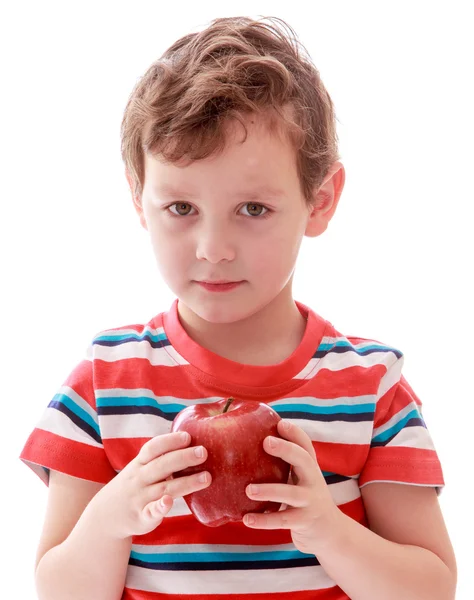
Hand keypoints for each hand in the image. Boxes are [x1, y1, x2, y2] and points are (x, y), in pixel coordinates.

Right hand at [90, 432, 211, 538]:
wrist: (106, 516)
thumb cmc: (135, 485)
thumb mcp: (141, 468)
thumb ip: (162, 457)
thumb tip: (193, 442)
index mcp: (140, 463)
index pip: (153, 448)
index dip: (170, 441)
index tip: (188, 436)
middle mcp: (139, 478)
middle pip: (162, 465)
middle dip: (183, 457)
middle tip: (203, 452)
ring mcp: (140, 498)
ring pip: (164, 488)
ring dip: (186, 482)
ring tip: (206, 478)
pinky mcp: (142, 518)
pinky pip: (150, 512)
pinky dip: (160, 507)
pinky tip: (168, 502)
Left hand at [243, 420, 340, 554]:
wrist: (331, 532)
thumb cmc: (305, 499)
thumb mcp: (300, 479)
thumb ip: (284, 466)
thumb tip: (247, 448)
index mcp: (309, 467)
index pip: (305, 445)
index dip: (294, 433)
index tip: (280, 423)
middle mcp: (313, 480)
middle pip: (304, 459)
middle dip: (286, 449)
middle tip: (266, 442)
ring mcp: (311, 501)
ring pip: (290, 493)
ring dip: (269, 491)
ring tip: (249, 490)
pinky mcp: (305, 521)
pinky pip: (283, 520)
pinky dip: (264, 520)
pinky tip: (247, 519)